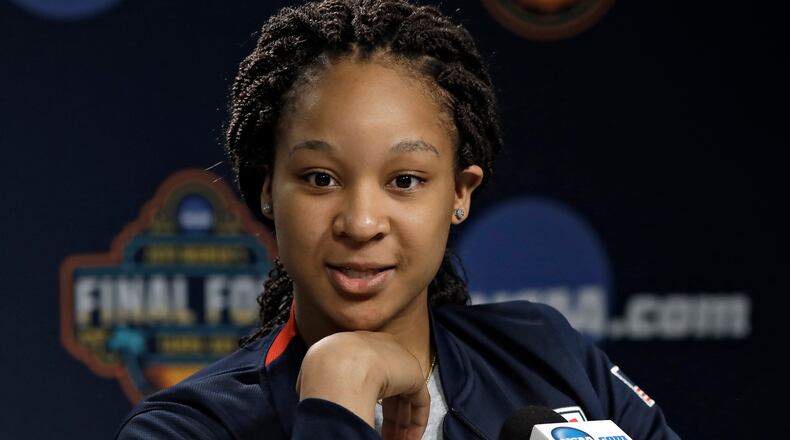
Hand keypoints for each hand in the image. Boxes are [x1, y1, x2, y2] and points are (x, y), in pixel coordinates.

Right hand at [296, 331, 429, 439]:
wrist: (340, 362)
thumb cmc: (323, 367)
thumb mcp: (314, 368)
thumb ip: (318, 377)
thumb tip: (308, 387)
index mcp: (358, 347)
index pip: (369, 374)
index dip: (367, 398)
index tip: (363, 414)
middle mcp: (381, 351)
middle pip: (389, 388)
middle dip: (387, 416)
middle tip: (384, 437)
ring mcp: (399, 362)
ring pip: (403, 398)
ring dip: (400, 424)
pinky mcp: (414, 375)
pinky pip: (418, 401)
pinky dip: (416, 421)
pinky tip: (410, 438)